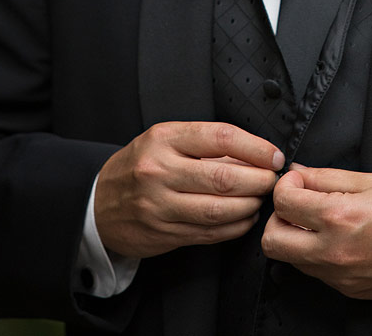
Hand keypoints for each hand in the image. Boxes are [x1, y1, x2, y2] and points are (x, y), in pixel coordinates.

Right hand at [95, 121, 284, 257]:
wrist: (98, 202)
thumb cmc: (139, 164)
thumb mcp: (165, 139)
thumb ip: (205, 144)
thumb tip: (254, 153)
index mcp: (165, 139)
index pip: (221, 138)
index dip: (255, 148)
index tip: (274, 155)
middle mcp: (160, 171)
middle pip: (224, 177)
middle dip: (258, 180)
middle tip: (273, 181)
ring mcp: (160, 206)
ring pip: (218, 209)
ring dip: (250, 206)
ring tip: (261, 199)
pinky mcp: (163, 234)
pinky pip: (209, 233)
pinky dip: (234, 227)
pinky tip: (244, 219)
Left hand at [261, 166, 371, 300]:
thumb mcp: (371, 181)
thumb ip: (327, 177)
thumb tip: (300, 173)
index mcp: (338, 217)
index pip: (283, 201)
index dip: (286, 185)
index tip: (298, 181)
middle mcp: (333, 252)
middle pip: (272, 241)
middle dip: (278, 217)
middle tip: (297, 204)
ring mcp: (338, 276)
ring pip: (290, 260)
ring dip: (295, 238)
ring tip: (318, 221)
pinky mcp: (347, 291)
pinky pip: (315, 272)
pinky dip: (315, 255)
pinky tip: (336, 239)